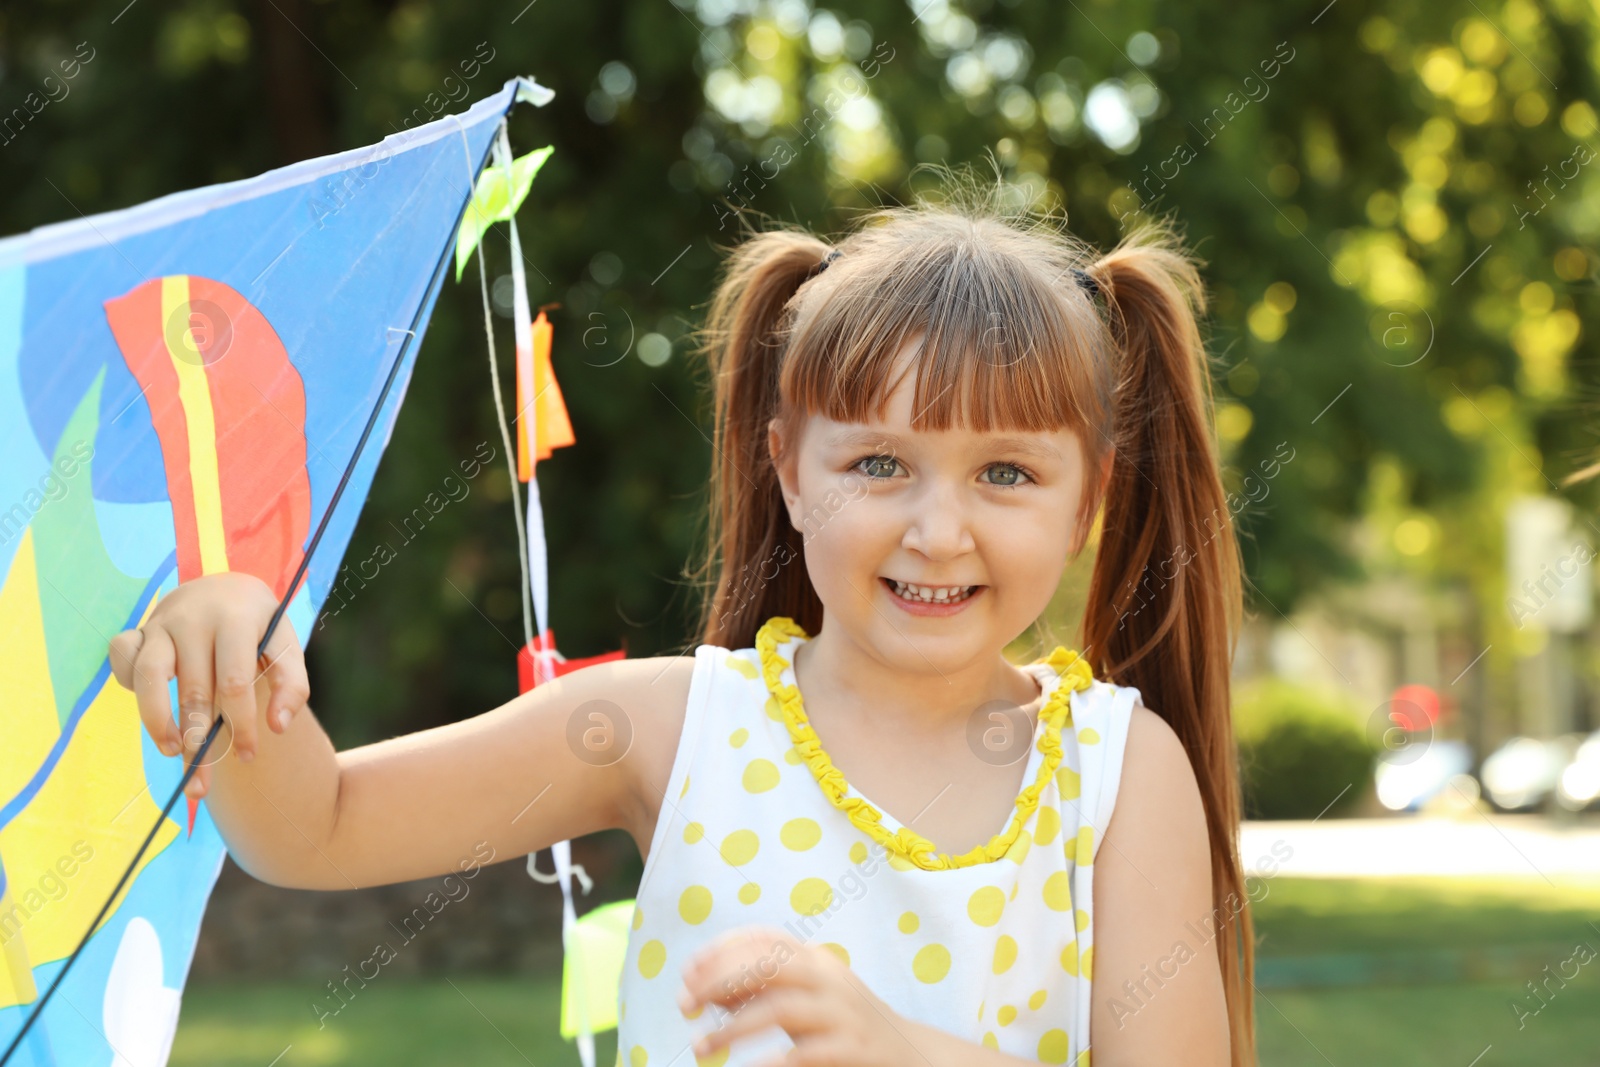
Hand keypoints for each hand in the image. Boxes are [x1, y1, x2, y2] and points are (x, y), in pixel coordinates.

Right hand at [108, 572, 309, 798]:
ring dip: (157, 720)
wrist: (228, 588)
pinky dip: (127, 683)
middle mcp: (194, 618)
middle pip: (193, 690)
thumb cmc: (260, 627)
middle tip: (202, 783)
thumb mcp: (285, 645)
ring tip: (172, 751)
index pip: (235, 683)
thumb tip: (278, 727)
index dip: (241, 725)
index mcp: (236, 620)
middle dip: (198, 741)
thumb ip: (292, 684)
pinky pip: (123, 657)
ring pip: (149, 676)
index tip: (248, 755)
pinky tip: (151, 709)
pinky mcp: (138, 629)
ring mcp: (161, 622)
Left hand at [677, 926, 924, 1066]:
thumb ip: (762, 992)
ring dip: (733, 1029)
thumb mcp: (804, 1002)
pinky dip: (772, 1063)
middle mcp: (831, 978)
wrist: (911, 1057)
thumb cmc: (844, 1028)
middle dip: (719, 980)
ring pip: (780, 1008)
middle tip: (685, 1004)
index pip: (764, 939)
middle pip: (768, 964)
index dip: (721, 950)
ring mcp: (844, 1012)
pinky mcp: (854, 1048)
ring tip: (700, 1047)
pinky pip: (806, 1053)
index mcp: (817, 960)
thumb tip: (706, 991)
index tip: (687, 973)